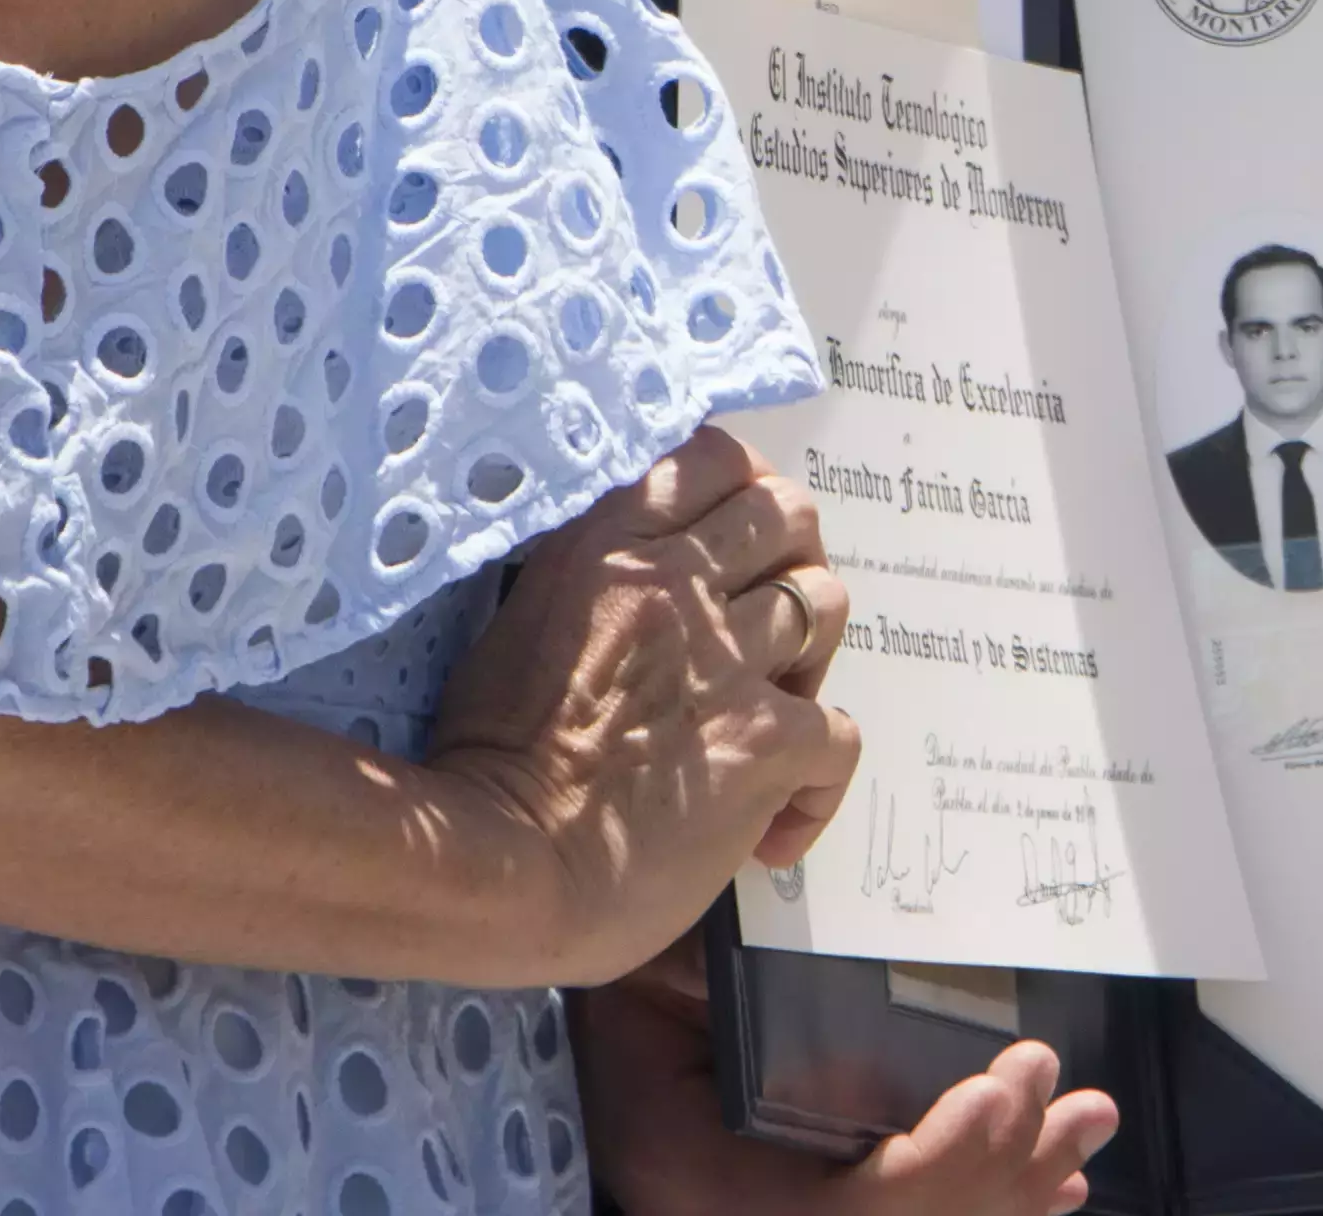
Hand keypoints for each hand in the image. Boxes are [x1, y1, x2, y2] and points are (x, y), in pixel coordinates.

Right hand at [426, 429, 860, 987]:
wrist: (498, 864)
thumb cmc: (481, 763)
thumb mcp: (518, 623)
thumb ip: (589, 582)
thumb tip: (637, 580)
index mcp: (606, 547)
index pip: (712, 458)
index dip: (742, 488)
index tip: (736, 534)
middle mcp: (675, 583)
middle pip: (786, 515)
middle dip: (790, 554)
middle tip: (767, 614)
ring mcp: (727, 660)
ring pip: (825, 602)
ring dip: (810, 652)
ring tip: (775, 705)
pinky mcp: (765, 742)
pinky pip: (840, 734)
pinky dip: (819, 779)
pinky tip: (778, 820)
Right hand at [573, 949, 1115, 1215]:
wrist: (606, 1059)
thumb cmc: (622, 1013)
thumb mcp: (647, 993)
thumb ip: (709, 972)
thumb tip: (781, 914)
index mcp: (723, 1186)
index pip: (857, 1210)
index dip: (938, 1167)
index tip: (997, 1092)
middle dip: (1007, 1171)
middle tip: (1073, 1100)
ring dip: (1024, 1188)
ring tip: (1087, 1127)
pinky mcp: (839, 1205)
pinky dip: (1005, 1205)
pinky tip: (1060, 1187)